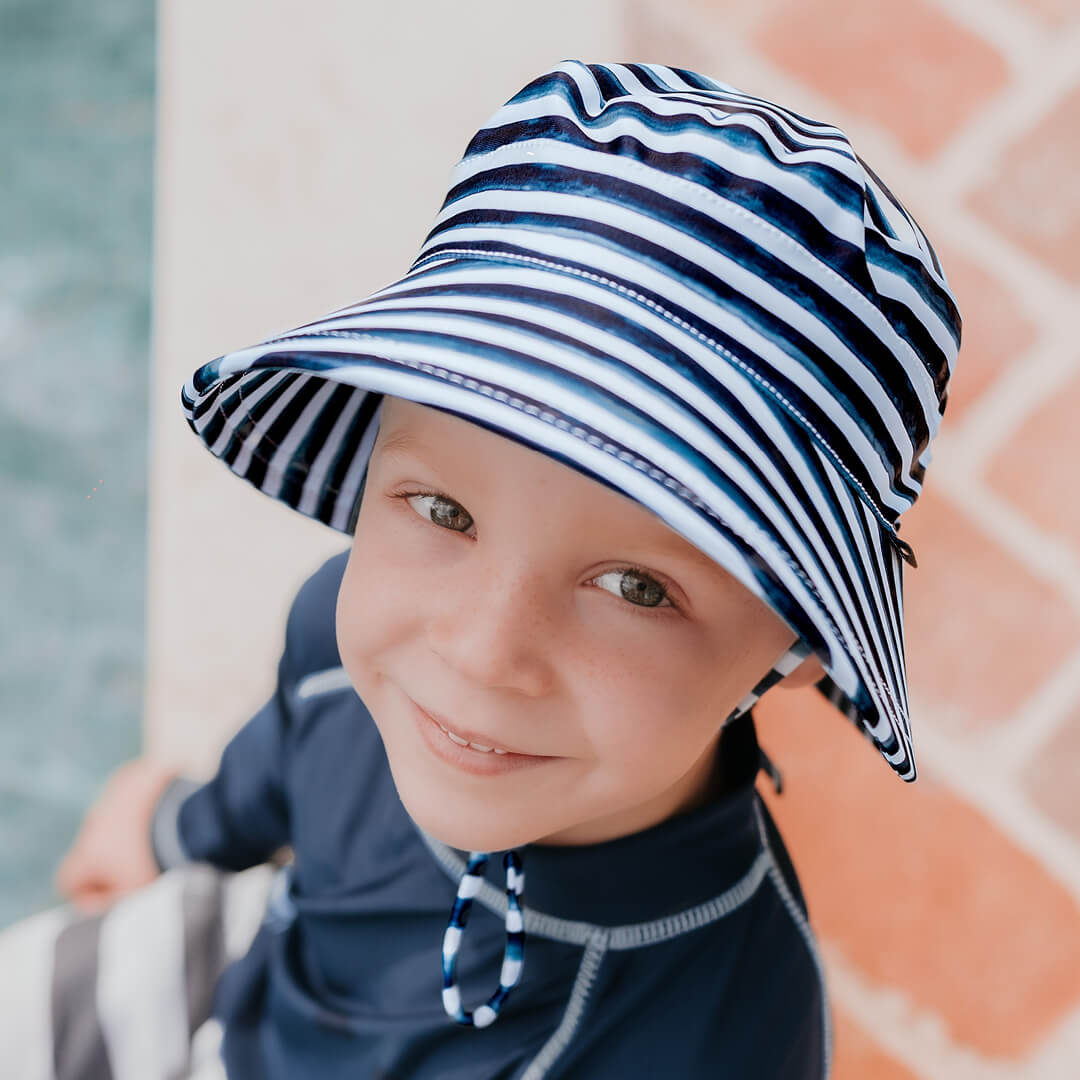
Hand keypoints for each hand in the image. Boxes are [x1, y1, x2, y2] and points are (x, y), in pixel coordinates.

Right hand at [54, 757, 179, 914]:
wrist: (195, 815)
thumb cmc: (163, 860)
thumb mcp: (137, 896)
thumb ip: (113, 904)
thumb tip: (109, 902)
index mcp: (87, 852)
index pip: (69, 881)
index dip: (90, 895)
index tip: (117, 896)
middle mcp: (92, 820)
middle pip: (93, 848)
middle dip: (113, 860)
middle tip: (145, 866)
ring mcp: (111, 794)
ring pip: (113, 819)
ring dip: (129, 829)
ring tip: (161, 836)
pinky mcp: (133, 774)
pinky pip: (131, 794)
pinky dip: (143, 803)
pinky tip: (167, 810)